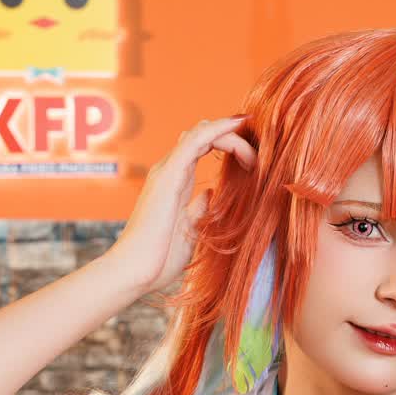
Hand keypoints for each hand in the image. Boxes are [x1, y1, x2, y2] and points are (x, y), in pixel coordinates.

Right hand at [110, 116, 255, 296]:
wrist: (134, 270)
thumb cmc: (158, 259)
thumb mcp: (189, 231)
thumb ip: (198, 210)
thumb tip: (210, 195)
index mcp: (174, 183)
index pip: (201, 149)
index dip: (227, 143)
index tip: (254, 151)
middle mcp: (169, 171)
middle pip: (202, 136)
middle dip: (232, 135)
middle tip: (261, 147)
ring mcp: (167, 171)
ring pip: (200, 133)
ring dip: (230, 131)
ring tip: (252, 132)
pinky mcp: (168, 175)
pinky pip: (195, 141)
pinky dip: (218, 129)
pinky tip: (237, 124)